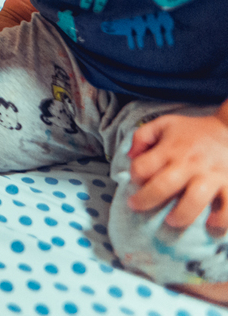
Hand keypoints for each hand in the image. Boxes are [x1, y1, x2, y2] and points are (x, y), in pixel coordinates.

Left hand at [127, 111, 227, 230]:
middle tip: (138, 207)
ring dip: (181, 215)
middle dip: (146, 200)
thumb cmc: (194, 131)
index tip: (135, 182)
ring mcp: (212, 176)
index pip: (143, 166)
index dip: (134, 175)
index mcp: (170, 149)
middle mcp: (190, 163)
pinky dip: (221, 220)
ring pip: (195, 199)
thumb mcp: (164, 124)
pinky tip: (211, 224)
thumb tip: (129, 156)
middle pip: (164, 185)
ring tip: (171, 222)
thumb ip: (142, 136)